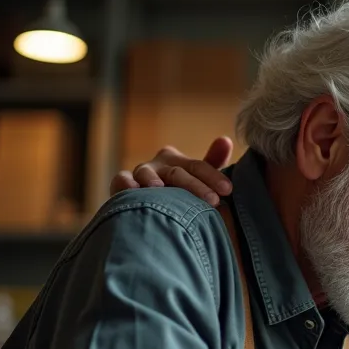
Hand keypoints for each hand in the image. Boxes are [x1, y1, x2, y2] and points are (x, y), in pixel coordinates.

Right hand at [110, 137, 235, 204]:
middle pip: (177, 172)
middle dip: (195, 186)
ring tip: (161, 188)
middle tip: (213, 201)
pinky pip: (121, 180)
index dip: (214, 176)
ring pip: (147, 173)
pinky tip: (133, 189)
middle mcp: (160, 164)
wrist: (152, 209)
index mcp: (179, 161)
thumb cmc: (180, 193)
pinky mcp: (122, 185)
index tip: (228, 190)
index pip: (198, 166)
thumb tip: (226, 139)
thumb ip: (212, 162)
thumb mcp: (198, 178)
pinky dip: (125, 183)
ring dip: (153, 180)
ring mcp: (140, 174)